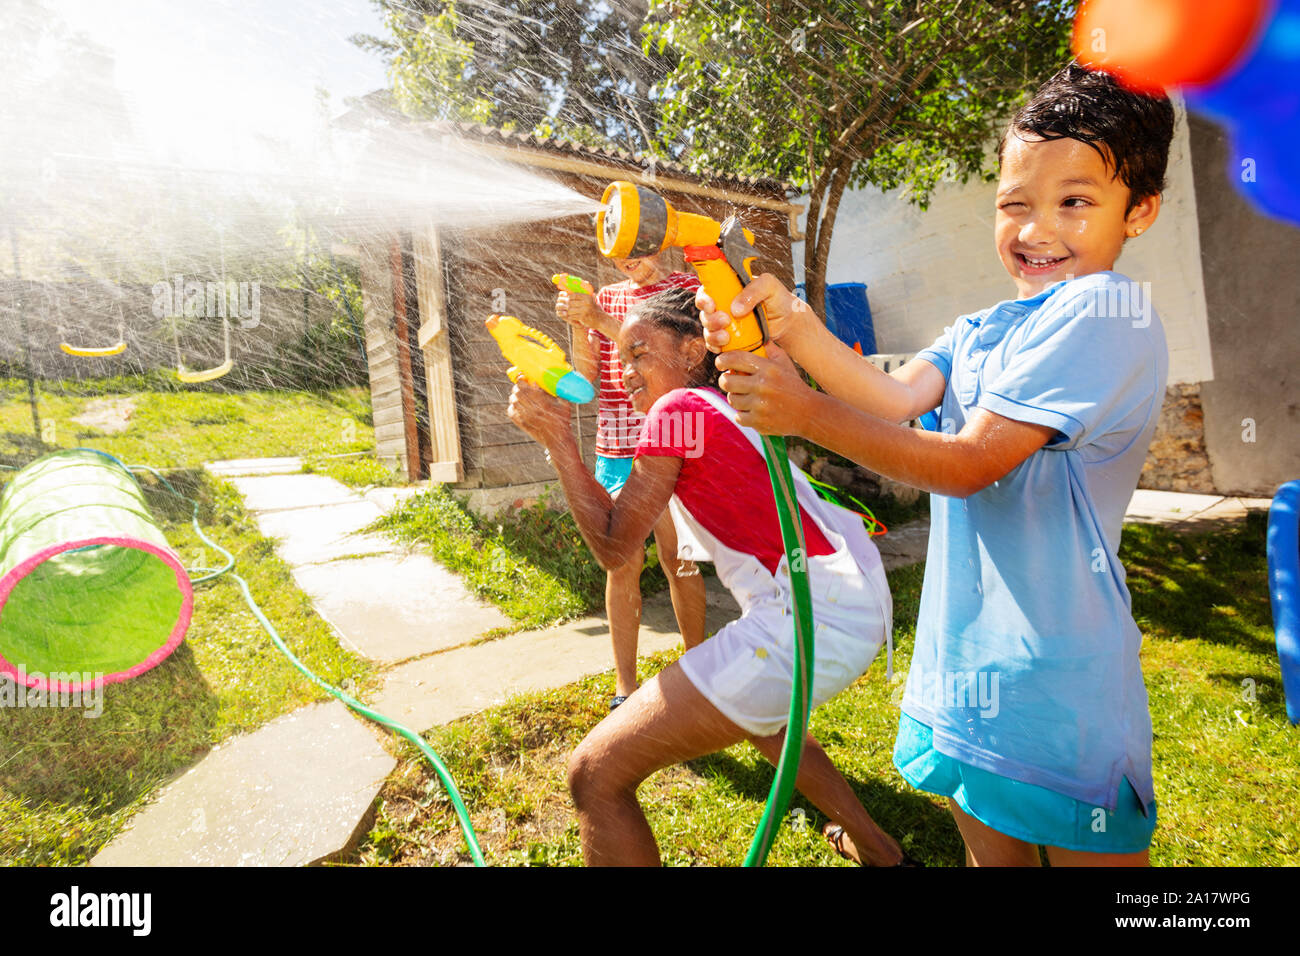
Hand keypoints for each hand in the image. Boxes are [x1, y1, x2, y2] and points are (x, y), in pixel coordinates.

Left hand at [507, 378, 571, 447]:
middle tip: (522, 384)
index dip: (522, 380)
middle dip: (518, 386)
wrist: (558, 440)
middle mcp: (533, 410)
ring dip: (515, 395)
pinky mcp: (522, 424)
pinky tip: (518, 404)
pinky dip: (513, 406)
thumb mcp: (565, 404)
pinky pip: (512, 412)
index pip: (525, 388)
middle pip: (517, 393)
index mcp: (543, 404)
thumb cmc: (563, 421)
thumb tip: (548, 381)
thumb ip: (557, 392)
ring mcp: (526, 418)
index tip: (524, 376)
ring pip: (514, 401)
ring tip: (520, 394)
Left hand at [555, 290, 600, 330]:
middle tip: (560, 305)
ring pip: (569, 310)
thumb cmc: (592, 308)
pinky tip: (568, 315)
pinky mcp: (582, 317)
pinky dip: (569, 316)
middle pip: (570, 302)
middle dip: (564, 304)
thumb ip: (580, 295)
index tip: (563, 297)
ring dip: (566, 311)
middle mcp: (586, 303)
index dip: (567, 296)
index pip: (573, 295)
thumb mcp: (588, 300)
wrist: (600, 319)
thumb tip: (566, 291)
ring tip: (563, 311)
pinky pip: (571, 316)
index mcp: (587, 297)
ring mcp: (584, 311)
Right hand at [696, 273, 814, 352]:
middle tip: (725, 322)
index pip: (707, 291)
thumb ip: (753, 290)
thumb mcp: (769, 286)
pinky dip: (716, 347)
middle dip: (710, 320)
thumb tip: (735, 309)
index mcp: (728, 289)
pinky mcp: (731, 339)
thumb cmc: (779, 299)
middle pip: (705, 314)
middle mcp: (723, 306)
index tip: (711, 306)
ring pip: (708, 330)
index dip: (703, 299)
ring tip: (726, 338)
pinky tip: (724, 347)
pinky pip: (715, 344)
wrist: (788, 321)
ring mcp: (726, 324)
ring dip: (712, 335)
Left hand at [715, 342, 814, 434]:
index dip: (723, 360)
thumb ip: (770, 349)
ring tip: (745, 396)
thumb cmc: (794, 386)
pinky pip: (738, 416)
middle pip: (727, 381)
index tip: (720, 363)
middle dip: (726, 380)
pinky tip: (752, 410)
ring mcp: (760, 405)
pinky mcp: (758, 422)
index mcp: (768, 368)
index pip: (736, 358)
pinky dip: (743, 414)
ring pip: (732, 399)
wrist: (809, 413)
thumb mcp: (785, 364)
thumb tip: (756, 335)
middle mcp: (762, 385)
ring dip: (736, 398)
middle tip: (730, 381)